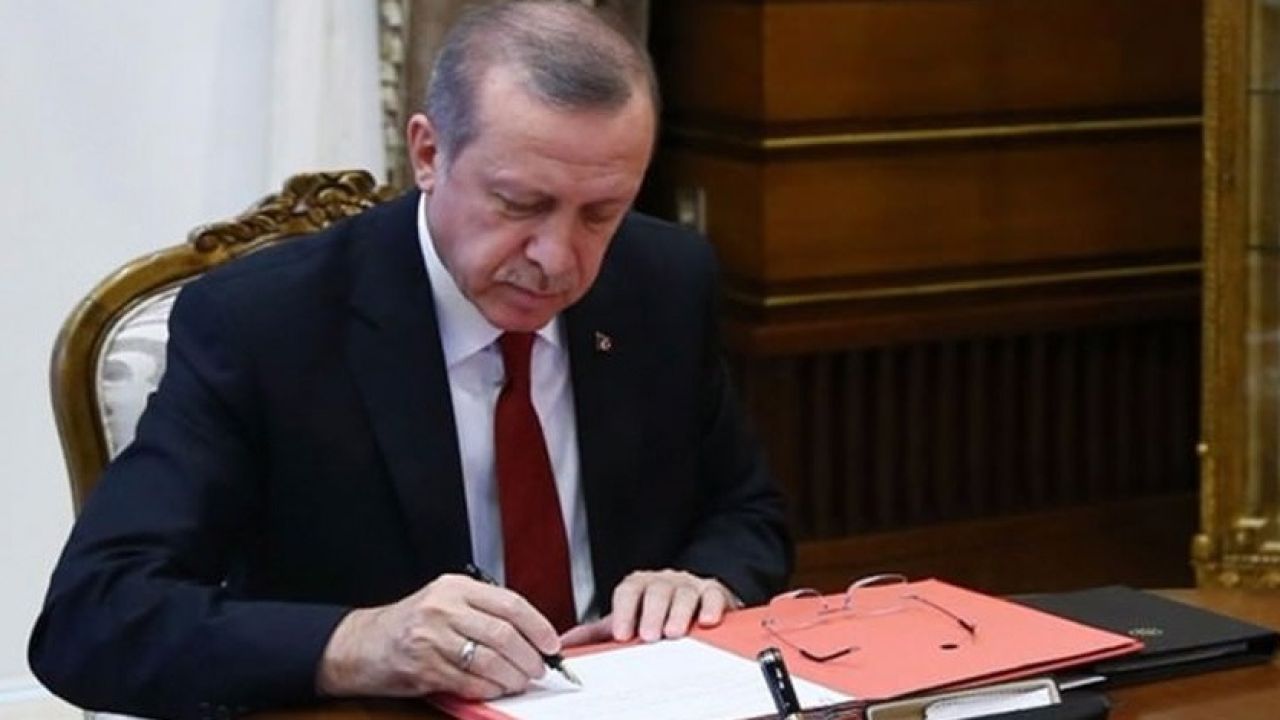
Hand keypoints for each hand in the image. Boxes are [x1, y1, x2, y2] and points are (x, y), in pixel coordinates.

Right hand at [316, 574, 559, 699]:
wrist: (361, 644)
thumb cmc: (409, 624)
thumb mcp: (445, 601)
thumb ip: (483, 610)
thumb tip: (529, 633)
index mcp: (455, 587)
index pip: (510, 603)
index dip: (538, 626)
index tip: (551, 643)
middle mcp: (443, 608)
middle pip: (503, 634)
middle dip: (529, 656)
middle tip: (538, 668)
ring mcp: (431, 638)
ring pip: (489, 660)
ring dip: (512, 676)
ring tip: (520, 681)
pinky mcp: (423, 668)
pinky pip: (468, 682)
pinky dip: (489, 689)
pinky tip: (495, 689)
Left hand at [561, 570, 739, 646]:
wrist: (692, 601)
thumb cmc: (654, 614)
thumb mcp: (626, 621)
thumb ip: (597, 632)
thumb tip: (564, 643)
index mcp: (638, 586)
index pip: (628, 591)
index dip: (624, 611)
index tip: (621, 634)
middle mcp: (663, 581)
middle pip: (656, 591)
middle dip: (652, 613)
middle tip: (649, 636)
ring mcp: (689, 584)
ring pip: (683, 593)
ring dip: (678, 613)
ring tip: (674, 633)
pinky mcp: (713, 591)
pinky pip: (713, 594)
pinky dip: (710, 607)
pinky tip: (706, 621)